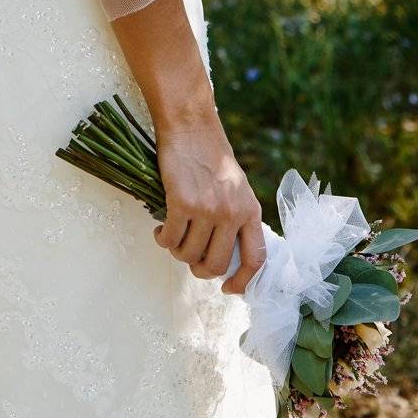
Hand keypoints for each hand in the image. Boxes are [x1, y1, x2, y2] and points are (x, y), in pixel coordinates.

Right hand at [153, 119, 264, 293]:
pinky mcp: (181, 203)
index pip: (256, 258)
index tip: (229, 289)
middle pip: (215, 265)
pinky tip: (161, 230)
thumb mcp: (237, 188)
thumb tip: (223, 255)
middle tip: (190, 259)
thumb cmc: (212, 157)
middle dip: (199, 269)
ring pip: (188, 255)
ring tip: (173, 237)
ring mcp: (207, 209)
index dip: (244, 281)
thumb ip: (236, 218)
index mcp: (250, 211)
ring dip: (177, 252)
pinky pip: (170, 239)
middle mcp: (232, 213)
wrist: (192, 128)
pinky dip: (162, 240)